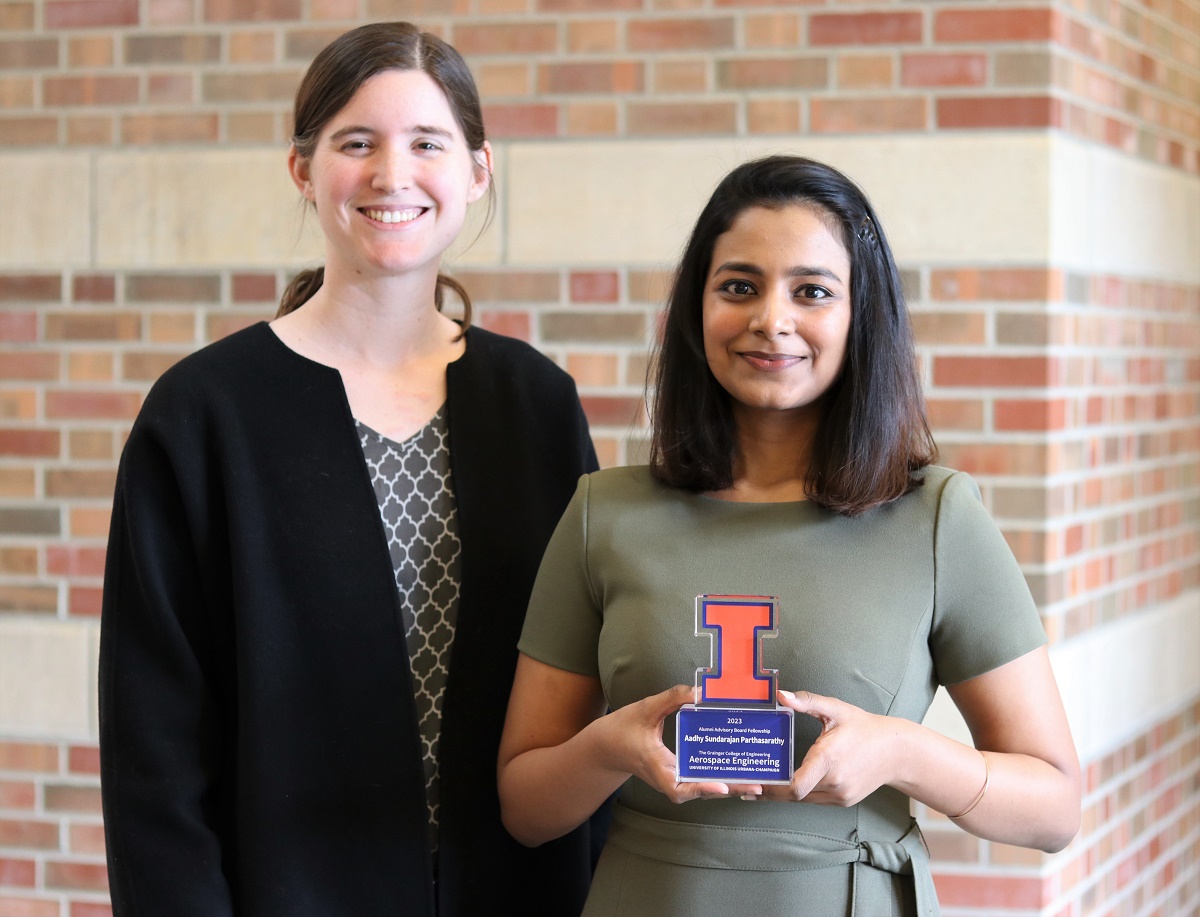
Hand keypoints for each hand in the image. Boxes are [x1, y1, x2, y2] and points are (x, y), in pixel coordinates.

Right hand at [596, 684, 761, 803]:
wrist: (605, 747)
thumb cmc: (622, 729)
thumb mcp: (646, 707)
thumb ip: (672, 698)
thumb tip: (700, 691)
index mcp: (656, 766)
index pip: (678, 787)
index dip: (700, 789)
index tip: (720, 787)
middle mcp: (666, 777)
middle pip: (699, 791)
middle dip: (727, 791)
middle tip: (755, 786)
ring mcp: (671, 778)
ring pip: (701, 788)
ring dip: (726, 787)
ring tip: (754, 783)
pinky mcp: (675, 774)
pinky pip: (697, 780)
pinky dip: (717, 780)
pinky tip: (737, 773)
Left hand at [763, 689, 903, 805]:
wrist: (896, 751)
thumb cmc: (863, 727)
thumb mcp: (835, 709)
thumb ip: (806, 702)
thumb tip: (781, 695)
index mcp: (828, 758)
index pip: (795, 786)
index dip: (773, 789)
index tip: (755, 784)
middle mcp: (834, 781)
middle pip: (794, 795)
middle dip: (772, 792)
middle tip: (748, 788)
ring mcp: (840, 794)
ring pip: (804, 800)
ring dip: (785, 794)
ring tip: (762, 787)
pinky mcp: (844, 800)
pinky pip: (816, 800)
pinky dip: (802, 794)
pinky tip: (789, 786)